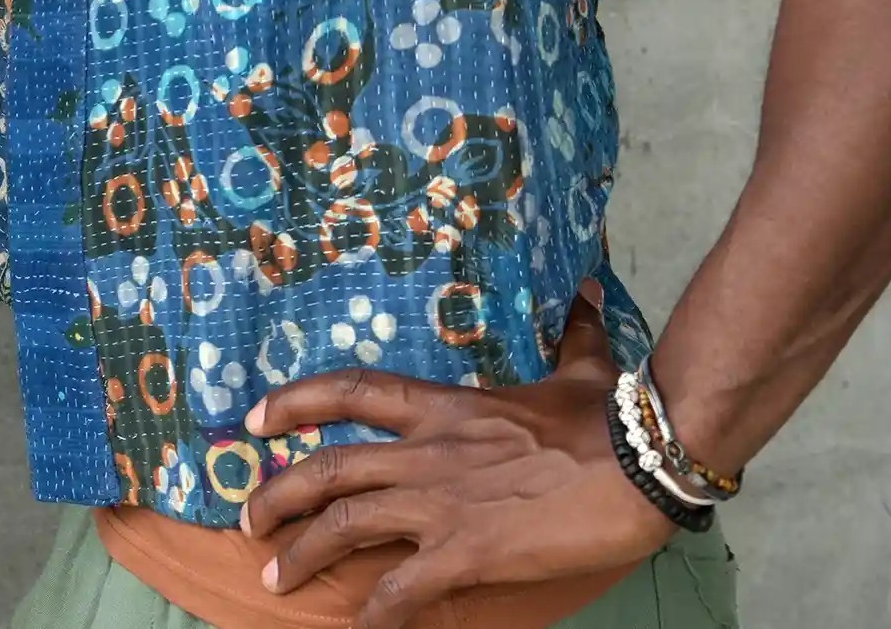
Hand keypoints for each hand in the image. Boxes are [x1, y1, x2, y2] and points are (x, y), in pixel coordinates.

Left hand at [236, 285, 673, 628]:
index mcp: (445, 406)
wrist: (641, 462)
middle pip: (328, 469)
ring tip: (273, 580)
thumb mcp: (584, 365)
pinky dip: (374, 613)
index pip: (351, 391)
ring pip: (345, 526)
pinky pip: (402, 588)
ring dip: (301, 556)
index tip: (253, 418)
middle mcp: (427, 453)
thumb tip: (583, 293)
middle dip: (277, 495)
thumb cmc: (612, 417)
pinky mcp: (467, 553)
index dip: (294, 401)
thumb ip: (572, 333)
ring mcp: (441, 504)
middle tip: (248, 521)